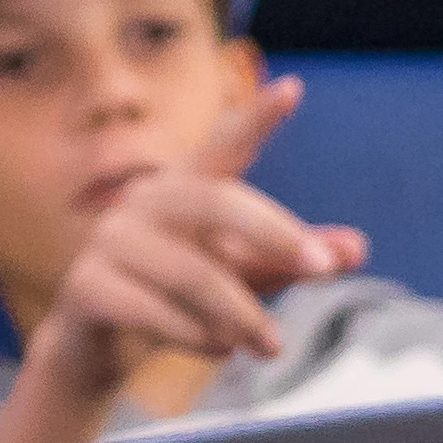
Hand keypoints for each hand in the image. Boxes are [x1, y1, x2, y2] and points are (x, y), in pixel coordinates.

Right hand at [21, 75, 368, 401]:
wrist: (100, 353)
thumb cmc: (176, 300)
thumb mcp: (241, 276)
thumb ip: (289, 259)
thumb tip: (356, 249)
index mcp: (184, 187)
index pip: (223, 146)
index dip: (255, 117)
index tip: (293, 89)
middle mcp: (144, 200)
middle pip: (217, 202)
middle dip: (275, 234)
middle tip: (324, 268)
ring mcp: (109, 241)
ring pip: (192, 272)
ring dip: (242, 314)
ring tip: (272, 345)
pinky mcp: (86, 287)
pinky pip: (153, 310)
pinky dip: (195, 337)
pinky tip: (220, 352)